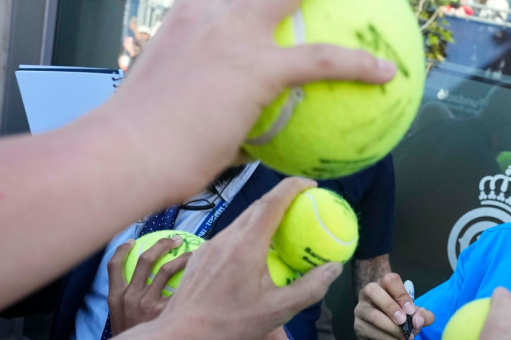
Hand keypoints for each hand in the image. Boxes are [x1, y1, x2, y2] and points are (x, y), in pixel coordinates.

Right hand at [93, 0, 397, 202]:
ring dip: (334, 3)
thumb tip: (236, 132)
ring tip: (372, 7)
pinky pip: (322, 60)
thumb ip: (205, 98)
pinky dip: (359, 64)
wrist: (124, 153)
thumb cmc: (141, 143)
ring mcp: (232, 35)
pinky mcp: (255, 67)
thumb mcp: (170, 103)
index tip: (272, 3)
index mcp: (187, 14)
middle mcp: (208, 12)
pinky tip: (386, 73)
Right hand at [107, 235, 189, 335]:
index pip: (113, 265)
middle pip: (145, 260)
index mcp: (115, 297)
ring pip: (166, 270)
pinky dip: (192, 279)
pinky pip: (180, 289)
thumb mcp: (120, 320)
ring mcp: (147, 305)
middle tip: (176, 239)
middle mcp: (130, 297)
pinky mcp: (165, 314)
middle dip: (161, 244)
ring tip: (194, 254)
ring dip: (181, 258)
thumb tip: (140, 286)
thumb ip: (126, 302)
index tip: (133, 241)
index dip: (123, 249)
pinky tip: (202, 277)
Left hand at [156, 177, 343, 339]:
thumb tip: (334, 268)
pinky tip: (255, 252)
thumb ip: (310, 288)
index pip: (272, 202)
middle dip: (282, 198)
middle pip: (257, 206)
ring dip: (264, 216)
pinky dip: (249, 232)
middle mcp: (228, 237)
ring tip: (283, 227)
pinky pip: (230, 234)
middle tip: (304, 205)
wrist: (182, 334)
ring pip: (242, 220)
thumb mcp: (278, 311)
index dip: (293, 187)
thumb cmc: (231, 324)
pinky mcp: (202, 254)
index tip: (312, 185)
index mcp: (247, 245)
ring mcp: (211, 244)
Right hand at [354, 272, 434, 339]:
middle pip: (373, 291)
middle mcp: (368, 293)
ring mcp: (361, 309)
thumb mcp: (416, 315)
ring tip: (406, 339)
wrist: (387, 335)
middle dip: (390, 307)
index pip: (390, 280)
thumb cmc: (402, 318)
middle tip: (403, 322)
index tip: (410, 311)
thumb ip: (423, 316)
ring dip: (391, 329)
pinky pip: (371, 333)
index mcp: (384, 285)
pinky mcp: (358, 326)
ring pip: (372, 315)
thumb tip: (417, 321)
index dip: (401, 294)